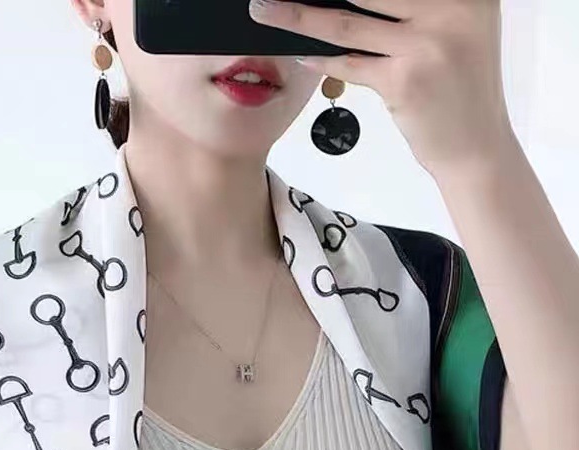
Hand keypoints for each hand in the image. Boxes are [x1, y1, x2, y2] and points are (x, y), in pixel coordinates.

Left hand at [248, 0, 517, 177]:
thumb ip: (414, 6)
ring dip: (298, 16)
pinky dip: (321, 59)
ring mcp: (428, 43)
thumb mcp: (454, 29)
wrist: (474, 146)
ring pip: (346, 23)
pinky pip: (349, 63)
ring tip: (265, 9)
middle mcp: (453, 6)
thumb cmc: (457, 89)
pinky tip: (299, 51)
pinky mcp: (405, 80)